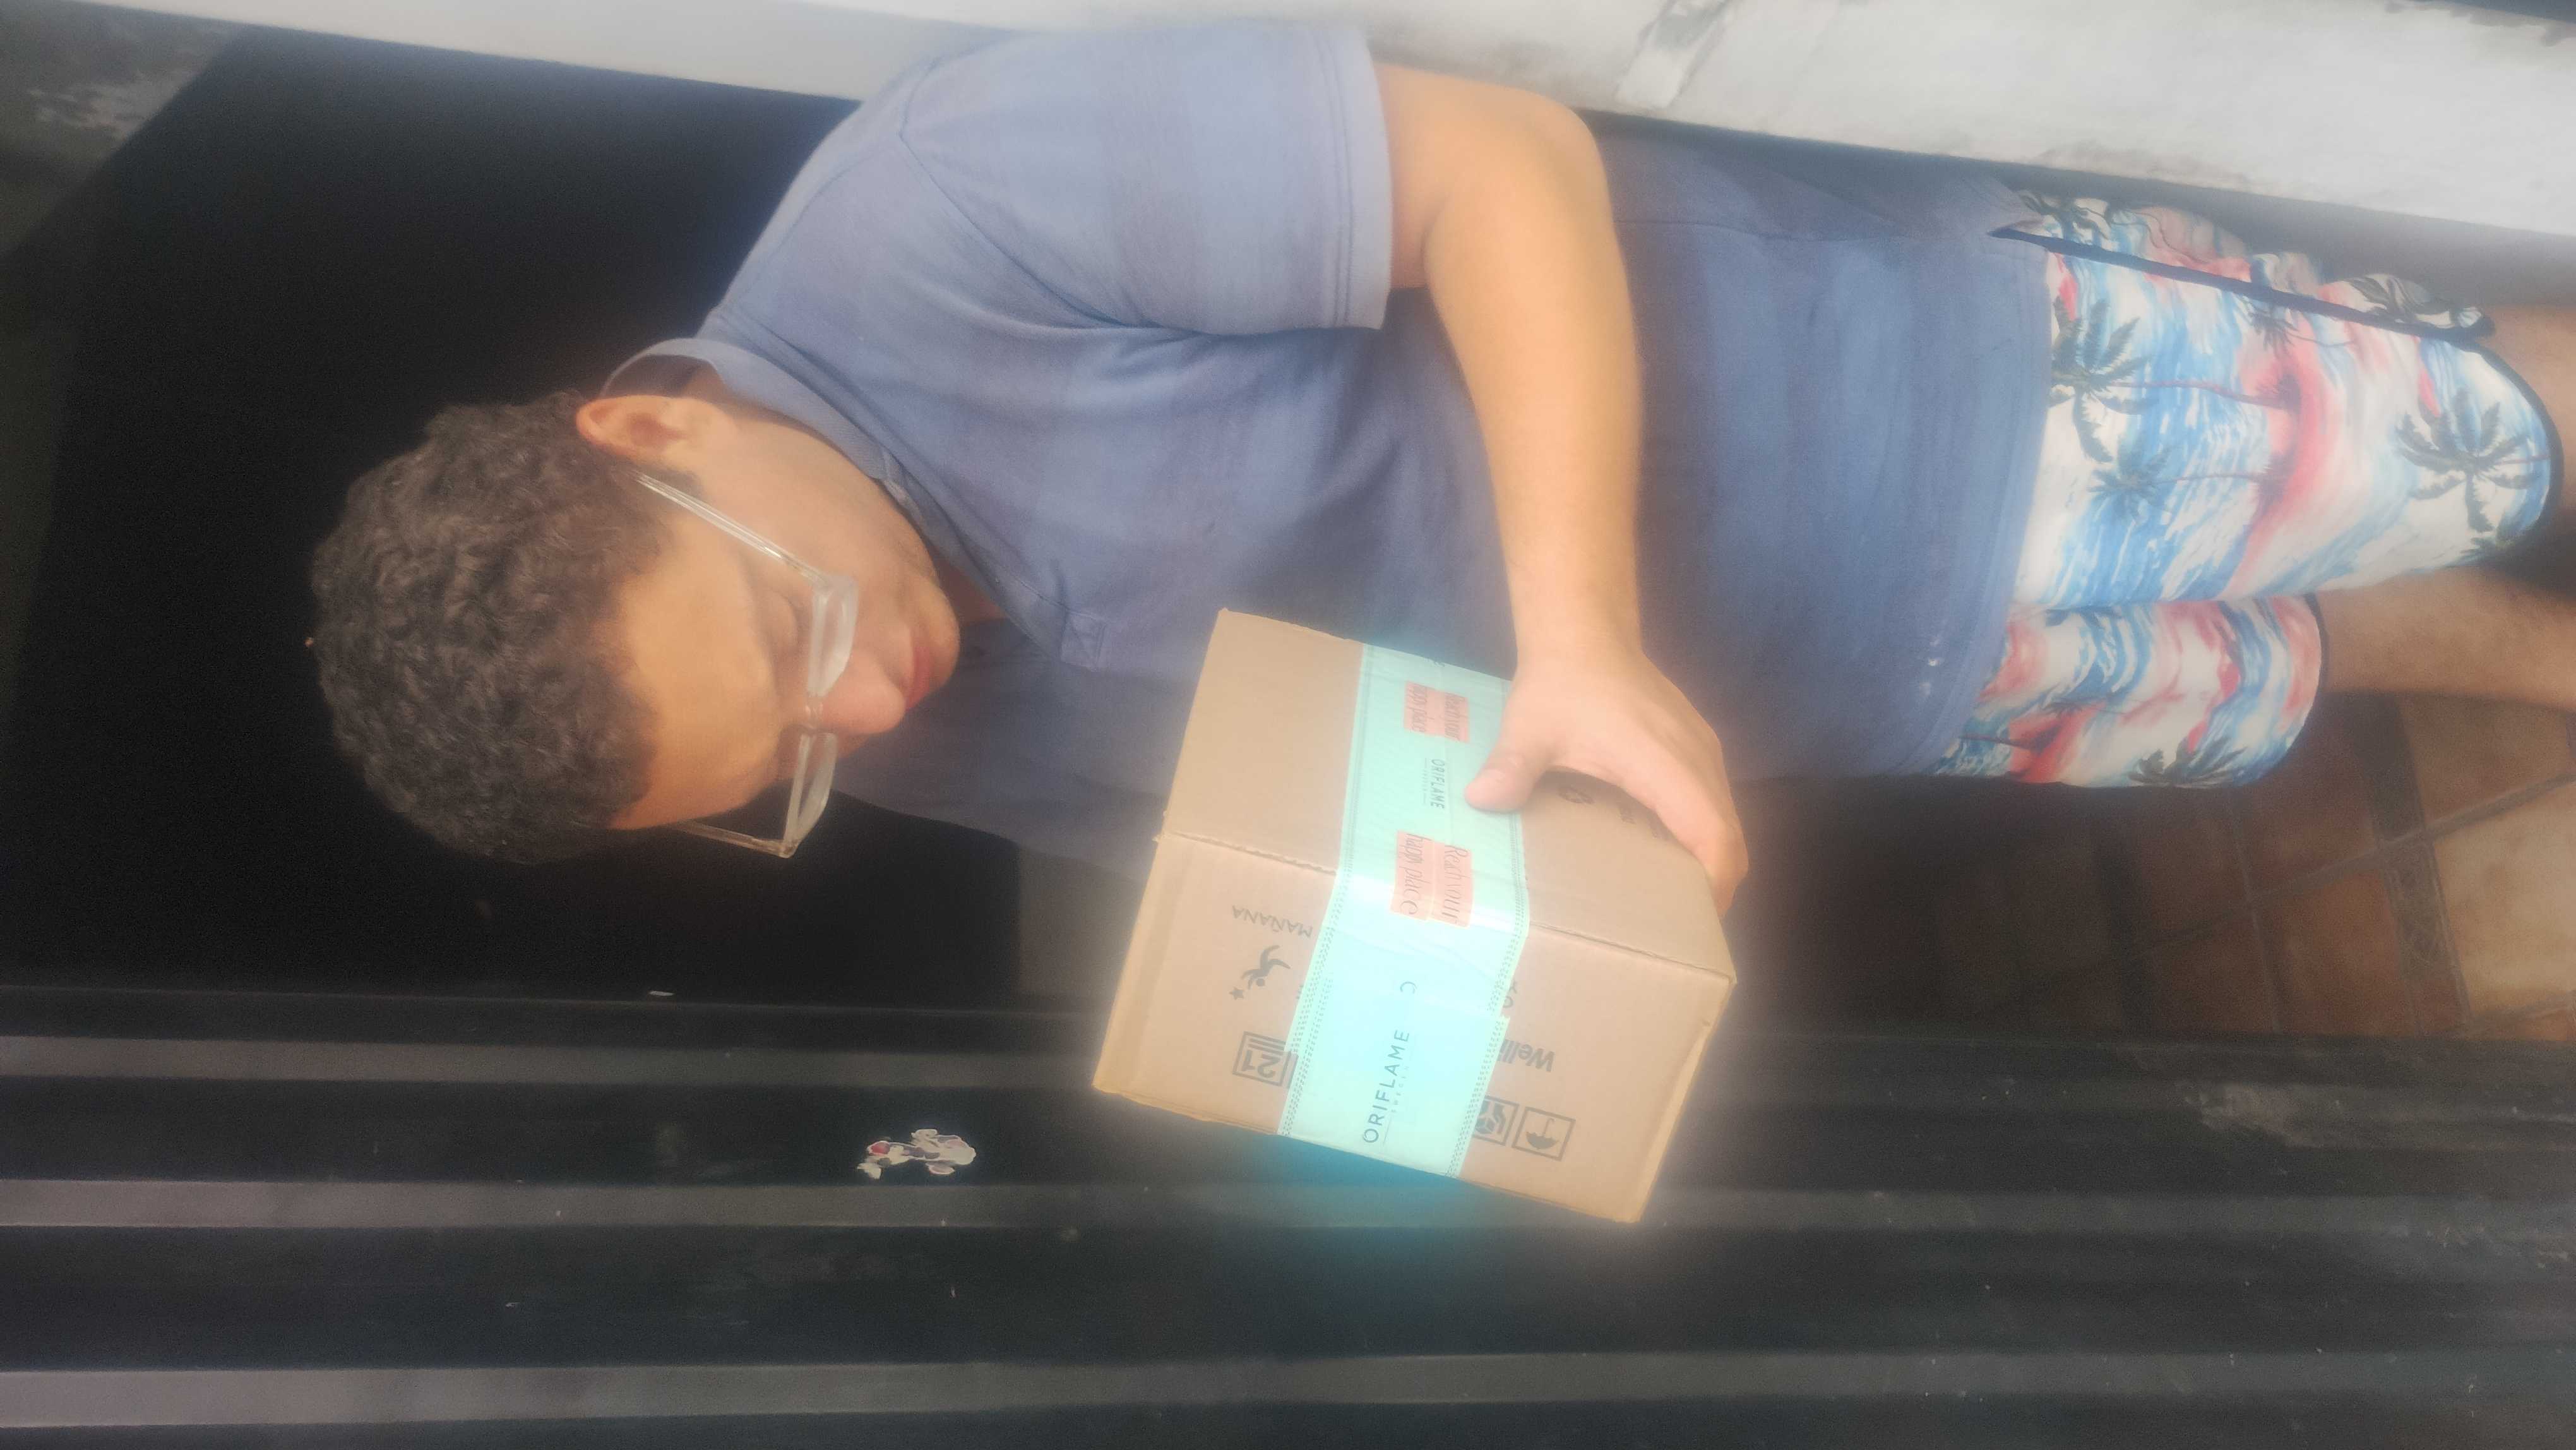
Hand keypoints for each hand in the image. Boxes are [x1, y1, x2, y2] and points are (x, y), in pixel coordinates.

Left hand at [1463, 643, 1748, 909]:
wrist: (1586, 633)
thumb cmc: (1561, 684)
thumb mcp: (1530, 727)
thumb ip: (1512, 767)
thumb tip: (1480, 800)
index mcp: (1664, 762)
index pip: (1712, 833)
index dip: (1714, 882)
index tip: (1694, 923)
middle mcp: (1696, 757)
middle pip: (1731, 835)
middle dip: (1715, 885)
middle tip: (1677, 928)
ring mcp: (1703, 749)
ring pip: (1728, 818)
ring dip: (1711, 858)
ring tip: (1671, 900)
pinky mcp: (1699, 745)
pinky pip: (1716, 800)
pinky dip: (1704, 833)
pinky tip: (1666, 854)